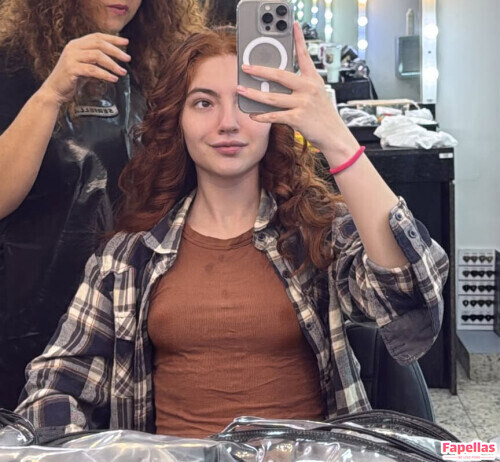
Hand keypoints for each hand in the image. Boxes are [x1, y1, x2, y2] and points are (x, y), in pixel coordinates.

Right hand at [39, 33, 130, 105]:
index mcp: (77, 44)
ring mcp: (71, 57)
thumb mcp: (85, 66)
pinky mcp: (71, 69)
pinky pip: (92, 70)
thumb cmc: (72, 79)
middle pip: (98, 44)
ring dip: (112, 64)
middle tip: (127, 58)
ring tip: (122, 72)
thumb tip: (115, 60)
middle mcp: (73, 48)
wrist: (55, 91)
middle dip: (115, 51)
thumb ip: (96, 61)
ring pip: (96, 56)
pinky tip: (113, 79)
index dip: (112, 39)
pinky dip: (104, 74)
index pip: (97, 36)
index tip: (126, 43)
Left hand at [236, 22, 358, 161]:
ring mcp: (303, 103)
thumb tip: (273, 85)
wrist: (334, 135)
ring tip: (241, 89)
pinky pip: (274, 116)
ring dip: (254, 94)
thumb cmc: (323, 115)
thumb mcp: (315, 95)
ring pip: (272, 97)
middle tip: (246, 66)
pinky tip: (253, 114)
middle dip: (260, 70)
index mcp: (313, 79)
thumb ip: (299, 87)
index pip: (304, 55)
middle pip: (280, 75)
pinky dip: (262, 116)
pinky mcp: (298, 119)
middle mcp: (308, 88)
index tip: (294, 25)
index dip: (299, 39)